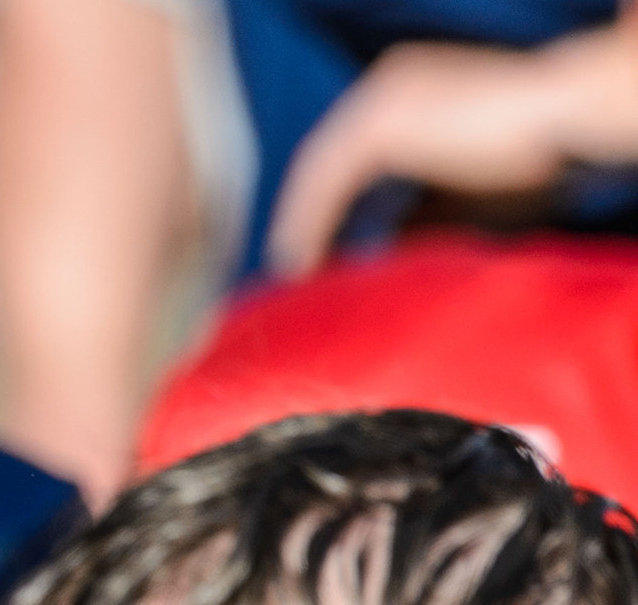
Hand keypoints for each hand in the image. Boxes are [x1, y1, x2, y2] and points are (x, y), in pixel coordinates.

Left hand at [268, 20, 637, 275]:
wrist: (563, 113)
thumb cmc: (533, 150)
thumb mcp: (461, 185)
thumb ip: (416, 207)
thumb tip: (380, 247)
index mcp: (406, 87)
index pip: (350, 145)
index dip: (330, 195)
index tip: (322, 235)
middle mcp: (385, 85)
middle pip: (327, 153)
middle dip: (307, 207)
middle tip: (294, 254)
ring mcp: (379, 97)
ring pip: (319, 168)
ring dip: (300, 220)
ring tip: (295, 266)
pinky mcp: (379, 122)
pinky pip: (327, 180)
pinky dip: (309, 220)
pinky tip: (302, 256)